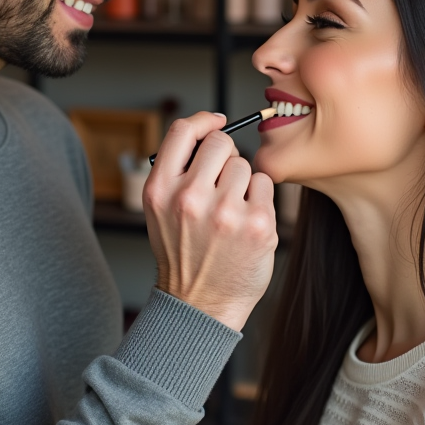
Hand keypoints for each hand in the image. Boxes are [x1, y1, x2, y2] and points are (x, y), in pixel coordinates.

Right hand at [143, 112, 277, 331]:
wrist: (200, 304)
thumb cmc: (184, 253)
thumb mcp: (160, 211)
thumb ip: (176, 171)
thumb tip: (207, 131)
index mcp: (160, 190)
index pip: (183, 131)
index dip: (203, 120)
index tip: (217, 122)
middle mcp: (190, 198)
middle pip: (220, 143)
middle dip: (225, 157)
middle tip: (221, 184)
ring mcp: (225, 212)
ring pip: (244, 165)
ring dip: (242, 182)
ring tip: (230, 212)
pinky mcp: (257, 225)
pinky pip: (265, 185)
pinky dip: (259, 199)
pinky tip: (245, 222)